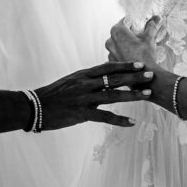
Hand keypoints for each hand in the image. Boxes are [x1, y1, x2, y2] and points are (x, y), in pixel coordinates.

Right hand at [36, 61, 152, 129]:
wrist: (35, 107)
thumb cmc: (53, 95)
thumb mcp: (71, 81)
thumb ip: (87, 80)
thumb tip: (102, 77)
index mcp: (83, 75)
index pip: (108, 68)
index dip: (125, 66)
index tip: (140, 64)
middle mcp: (86, 84)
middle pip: (114, 79)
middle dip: (134, 76)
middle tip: (151, 74)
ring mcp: (85, 99)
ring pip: (113, 96)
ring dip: (132, 94)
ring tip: (147, 94)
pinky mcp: (82, 114)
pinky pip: (104, 117)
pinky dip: (119, 120)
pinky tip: (132, 122)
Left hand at [105, 18, 161, 69]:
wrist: (143, 75)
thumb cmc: (145, 55)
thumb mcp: (149, 37)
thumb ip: (151, 25)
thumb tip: (156, 18)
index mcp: (117, 31)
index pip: (124, 21)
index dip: (132, 22)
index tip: (138, 25)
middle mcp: (110, 40)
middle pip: (120, 33)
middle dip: (129, 33)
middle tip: (139, 36)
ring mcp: (110, 52)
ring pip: (117, 44)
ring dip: (125, 44)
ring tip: (136, 47)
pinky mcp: (111, 62)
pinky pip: (117, 54)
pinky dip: (123, 53)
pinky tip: (132, 55)